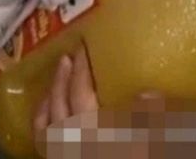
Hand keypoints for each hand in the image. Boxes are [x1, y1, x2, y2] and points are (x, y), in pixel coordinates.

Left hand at [32, 42, 167, 157]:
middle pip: (60, 105)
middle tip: (69, 57)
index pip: (81, 95)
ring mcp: (62, 158)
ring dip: (49, 98)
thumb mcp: (151, 152)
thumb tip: (149, 93)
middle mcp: (70, 146)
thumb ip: (151, 126)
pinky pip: (44, 144)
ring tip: (56, 81)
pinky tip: (51, 118)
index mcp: (92, 137)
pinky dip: (44, 124)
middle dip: (62, 79)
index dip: (81, 70)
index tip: (85, 47)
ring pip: (46, 125)